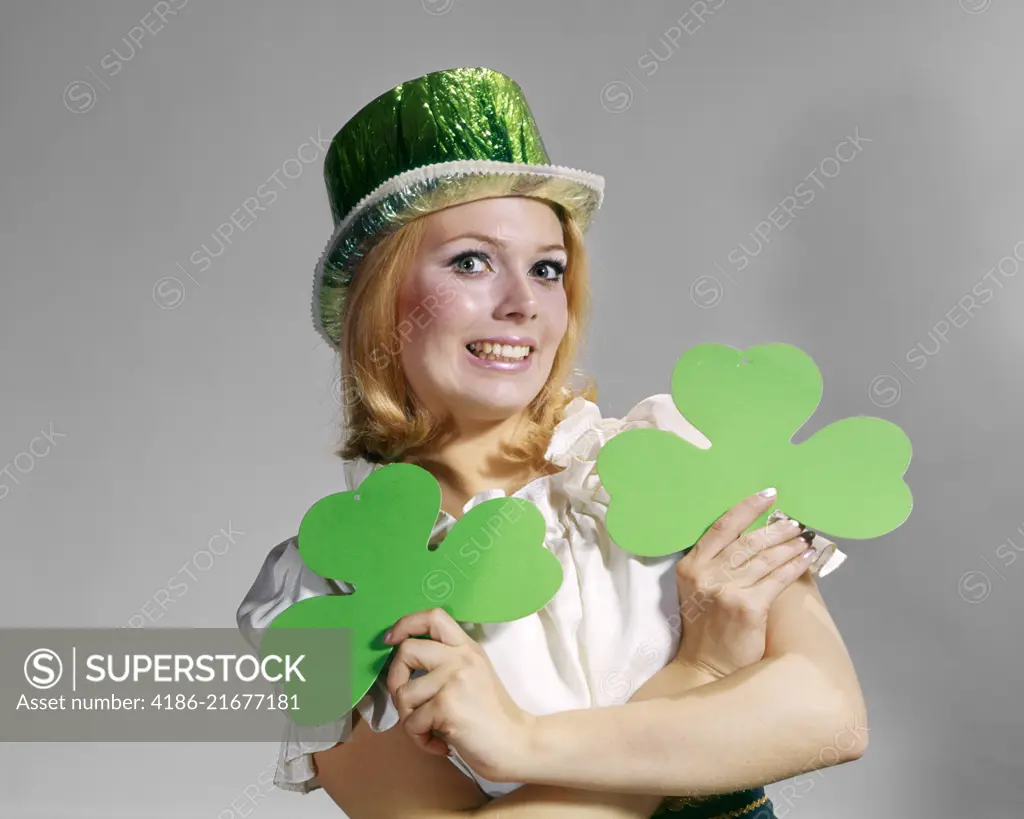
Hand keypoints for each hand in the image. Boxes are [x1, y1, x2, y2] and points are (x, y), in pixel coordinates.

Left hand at [383, 607, 535, 781]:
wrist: (516, 743)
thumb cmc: (491, 716)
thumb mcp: (474, 674)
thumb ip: (447, 661)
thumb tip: (402, 661)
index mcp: (467, 648)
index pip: (433, 616)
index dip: (405, 624)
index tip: (391, 640)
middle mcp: (461, 657)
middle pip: (407, 650)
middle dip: (395, 679)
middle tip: (408, 701)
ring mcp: (454, 679)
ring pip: (403, 693)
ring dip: (409, 718)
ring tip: (430, 729)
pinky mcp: (447, 705)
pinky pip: (411, 723)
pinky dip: (420, 739)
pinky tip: (440, 743)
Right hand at [672, 489, 816, 677]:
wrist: (706, 668)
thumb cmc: (706, 628)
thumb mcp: (698, 590)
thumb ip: (714, 564)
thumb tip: (752, 537)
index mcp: (690, 566)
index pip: (721, 527)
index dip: (747, 508)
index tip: (768, 496)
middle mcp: (705, 574)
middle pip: (747, 541)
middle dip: (775, 528)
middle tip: (794, 522)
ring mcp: (725, 590)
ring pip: (764, 559)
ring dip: (789, 546)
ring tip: (804, 538)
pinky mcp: (747, 607)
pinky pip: (777, 580)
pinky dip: (794, 567)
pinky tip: (806, 559)